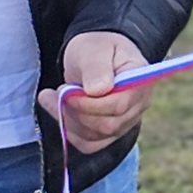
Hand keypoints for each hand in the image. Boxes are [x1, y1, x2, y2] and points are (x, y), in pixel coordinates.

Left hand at [40, 30, 151, 152]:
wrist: (96, 56)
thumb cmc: (97, 48)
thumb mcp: (94, 49)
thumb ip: (97, 67)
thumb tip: (98, 90)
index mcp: (140, 80)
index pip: (119, 105)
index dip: (89, 104)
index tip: (64, 91)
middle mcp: (139, 104)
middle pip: (108, 125)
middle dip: (75, 112)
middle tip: (56, 91)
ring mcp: (127, 121)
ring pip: (95, 136)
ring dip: (68, 120)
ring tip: (51, 97)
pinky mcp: (111, 132)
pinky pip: (90, 144)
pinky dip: (70, 132)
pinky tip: (60, 112)